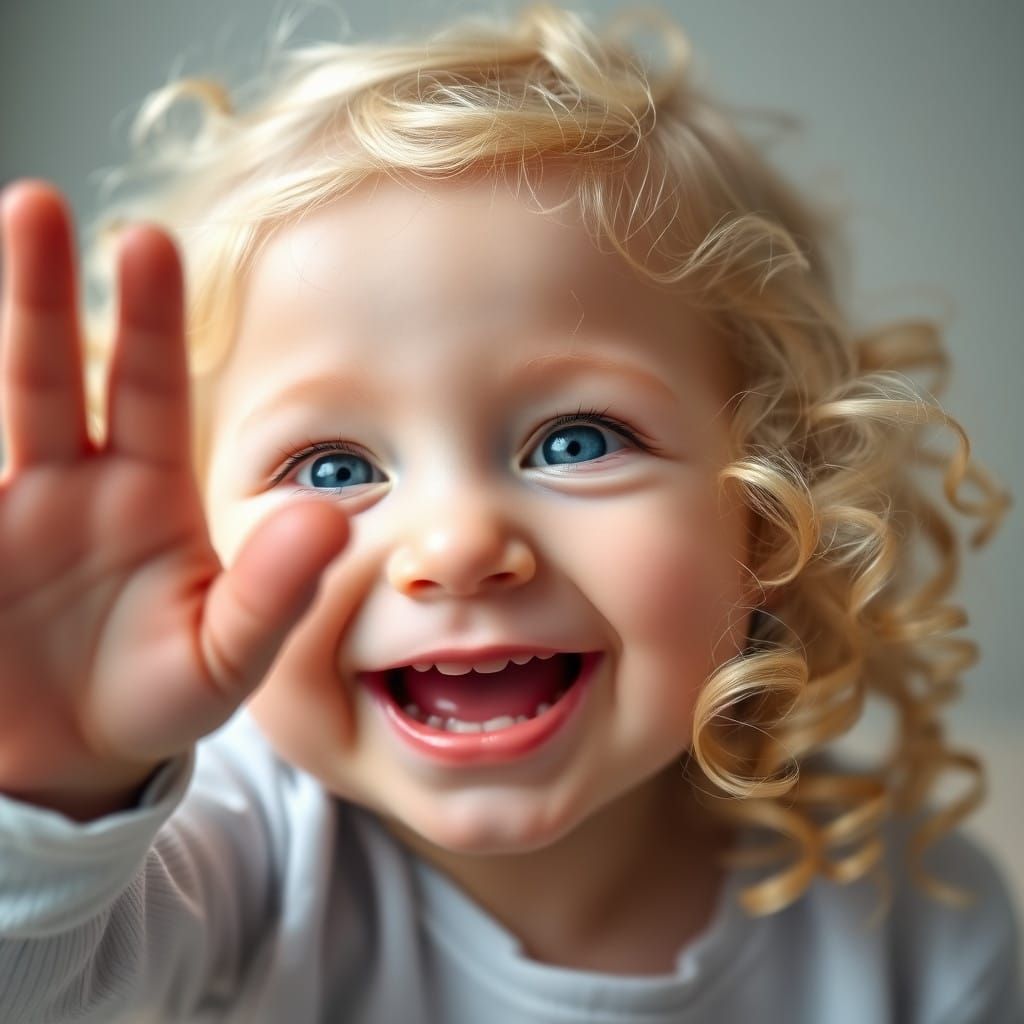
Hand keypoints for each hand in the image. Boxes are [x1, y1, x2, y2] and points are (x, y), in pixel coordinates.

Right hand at [0, 182, 349, 819]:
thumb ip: (273, 592)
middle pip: (50, 373)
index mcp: (147, 492)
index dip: (146, 319)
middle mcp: (72, 484)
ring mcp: (3, 510)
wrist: (72, 759)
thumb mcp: (225, 656)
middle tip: (33, 204)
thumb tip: (331, 518)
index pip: (150, 388)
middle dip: (38, 293)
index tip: (147, 240)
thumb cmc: (159, 697)